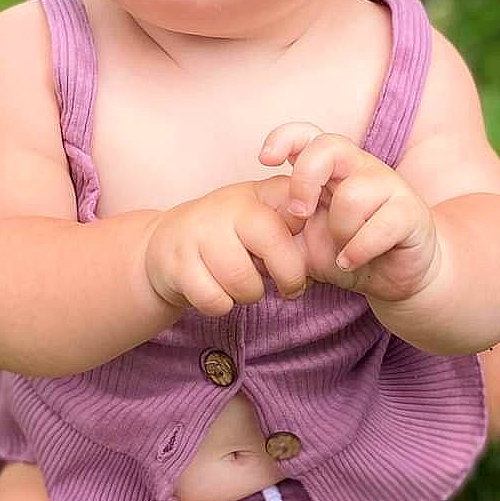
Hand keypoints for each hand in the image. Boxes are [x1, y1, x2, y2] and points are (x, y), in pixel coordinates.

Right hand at [144, 180, 308, 317]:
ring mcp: (199, 234)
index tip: (303, 252)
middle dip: (289, 277)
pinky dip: (220, 305)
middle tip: (289, 287)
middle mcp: (228, 207)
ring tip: (243, 285)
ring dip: (249, 294)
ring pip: (243, 281)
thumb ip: (297, 222)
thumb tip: (336, 244)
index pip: (298, 206)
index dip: (309, 230)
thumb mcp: (262, 218)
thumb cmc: (228, 237)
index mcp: (257, 195)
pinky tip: (216, 291)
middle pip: (274, 244)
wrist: (163, 245)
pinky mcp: (177, 264)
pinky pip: (215, 300)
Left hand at [259, 123, 439, 306]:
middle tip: (299, 215)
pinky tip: (350, 262)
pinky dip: (358, 250)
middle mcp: (360, 169)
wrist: (397, 278)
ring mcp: (389, 187)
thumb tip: (247, 230)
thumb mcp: (304, 245)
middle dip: (305, 180)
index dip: (284, 137)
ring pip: (352, 195)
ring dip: (339, 232)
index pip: (307, 135)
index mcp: (332, 169)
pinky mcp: (411, 213)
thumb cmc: (348, 252)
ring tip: (340, 251)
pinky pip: (380, 225)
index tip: (264, 160)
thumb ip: (280, 233)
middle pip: (329, 146)